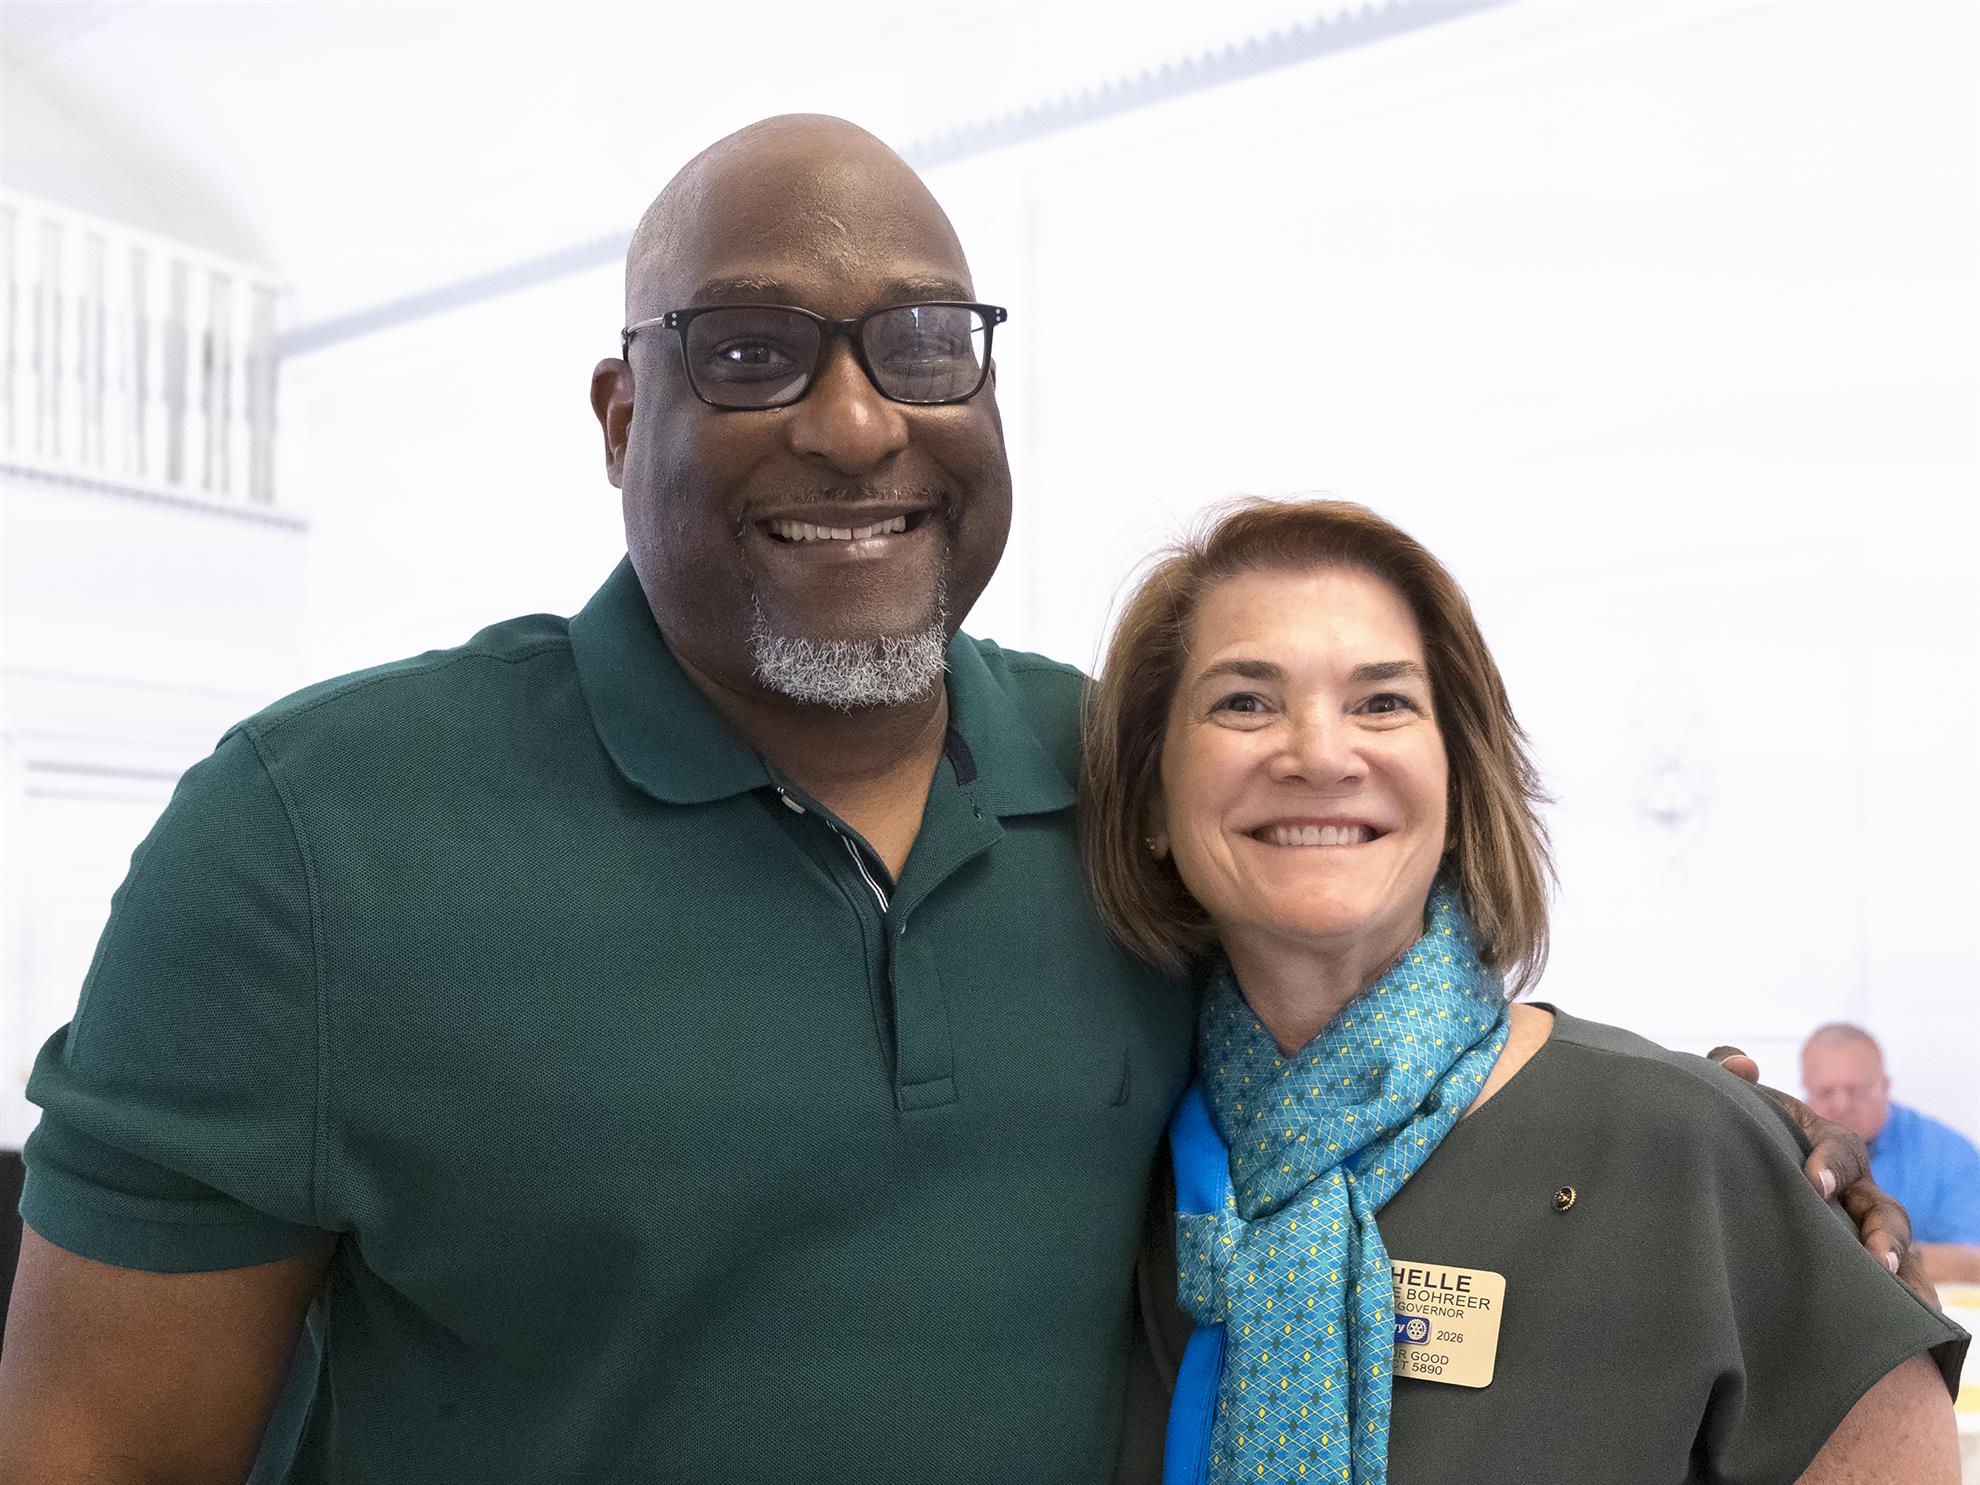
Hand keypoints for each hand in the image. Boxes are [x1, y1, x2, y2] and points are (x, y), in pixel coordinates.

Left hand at [1707, 1045, 1938, 1308]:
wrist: (1730, 1169)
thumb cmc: (1742, 1132)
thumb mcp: (1735, 1101)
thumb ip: (1725, 1072)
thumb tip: (1742, 1065)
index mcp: (1828, 1145)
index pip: (1843, 1151)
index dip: (1832, 1164)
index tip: (1813, 1184)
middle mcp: (1855, 1189)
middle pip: (1885, 1211)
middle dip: (1885, 1236)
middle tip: (1879, 1262)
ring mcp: (1860, 1228)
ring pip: (1898, 1250)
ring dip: (1902, 1274)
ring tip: (1899, 1302)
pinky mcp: (1858, 1264)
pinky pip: (1893, 1286)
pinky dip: (1908, 1304)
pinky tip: (1913, 1326)